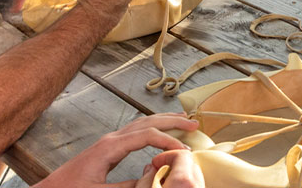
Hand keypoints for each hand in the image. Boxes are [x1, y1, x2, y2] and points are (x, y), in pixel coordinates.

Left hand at [36, 113, 197, 187]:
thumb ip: (126, 187)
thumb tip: (153, 178)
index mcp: (109, 147)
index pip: (146, 136)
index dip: (168, 142)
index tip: (185, 151)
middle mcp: (111, 139)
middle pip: (147, 122)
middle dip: (172, 121)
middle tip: (194, 123)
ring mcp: (109, 141)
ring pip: (141, 124)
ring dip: (164, 121)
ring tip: (184, 122)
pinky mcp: (107, 148)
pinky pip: (135, 132)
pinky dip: (153, 129)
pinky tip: (160, 134)